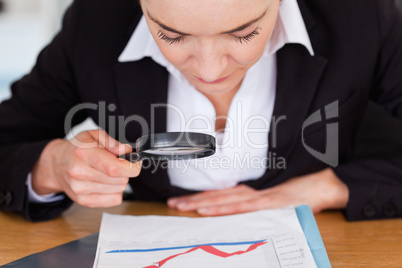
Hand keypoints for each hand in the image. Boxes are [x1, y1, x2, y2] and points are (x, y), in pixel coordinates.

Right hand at [31, 129, 140, 207]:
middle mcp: (80, 173)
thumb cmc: (78, 148)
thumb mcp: (93, 136)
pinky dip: (116, 191)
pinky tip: (106, 182)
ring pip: (119, 189)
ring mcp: (80, 189)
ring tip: (107, 172)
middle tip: (117, 164)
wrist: (56, 164)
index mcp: (83, 154)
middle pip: (120, 179)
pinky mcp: (83, 200)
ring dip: (120, 181)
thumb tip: (126, 150)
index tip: (136, 163)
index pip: (114, 168)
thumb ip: (112, 142)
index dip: (132, 167)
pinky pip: (114, 200)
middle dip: (125, 171)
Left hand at [167, 168, 348, 215]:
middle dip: (194, 200)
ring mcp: (259, 197)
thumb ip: (259, 204)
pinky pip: (242, 207)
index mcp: (253, 192)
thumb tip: (240, 210)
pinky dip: (224, 207)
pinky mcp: (270, 203)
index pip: (222, 195)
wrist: (324, 184)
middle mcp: (252, 193)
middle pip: (218, 196)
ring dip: (202, 203)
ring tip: (182, 206)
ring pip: (225, 200)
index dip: (202, 197)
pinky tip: (208, 210)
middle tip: (173, 203)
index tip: (183, 200)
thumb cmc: (302, 191)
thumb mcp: (277, 200)